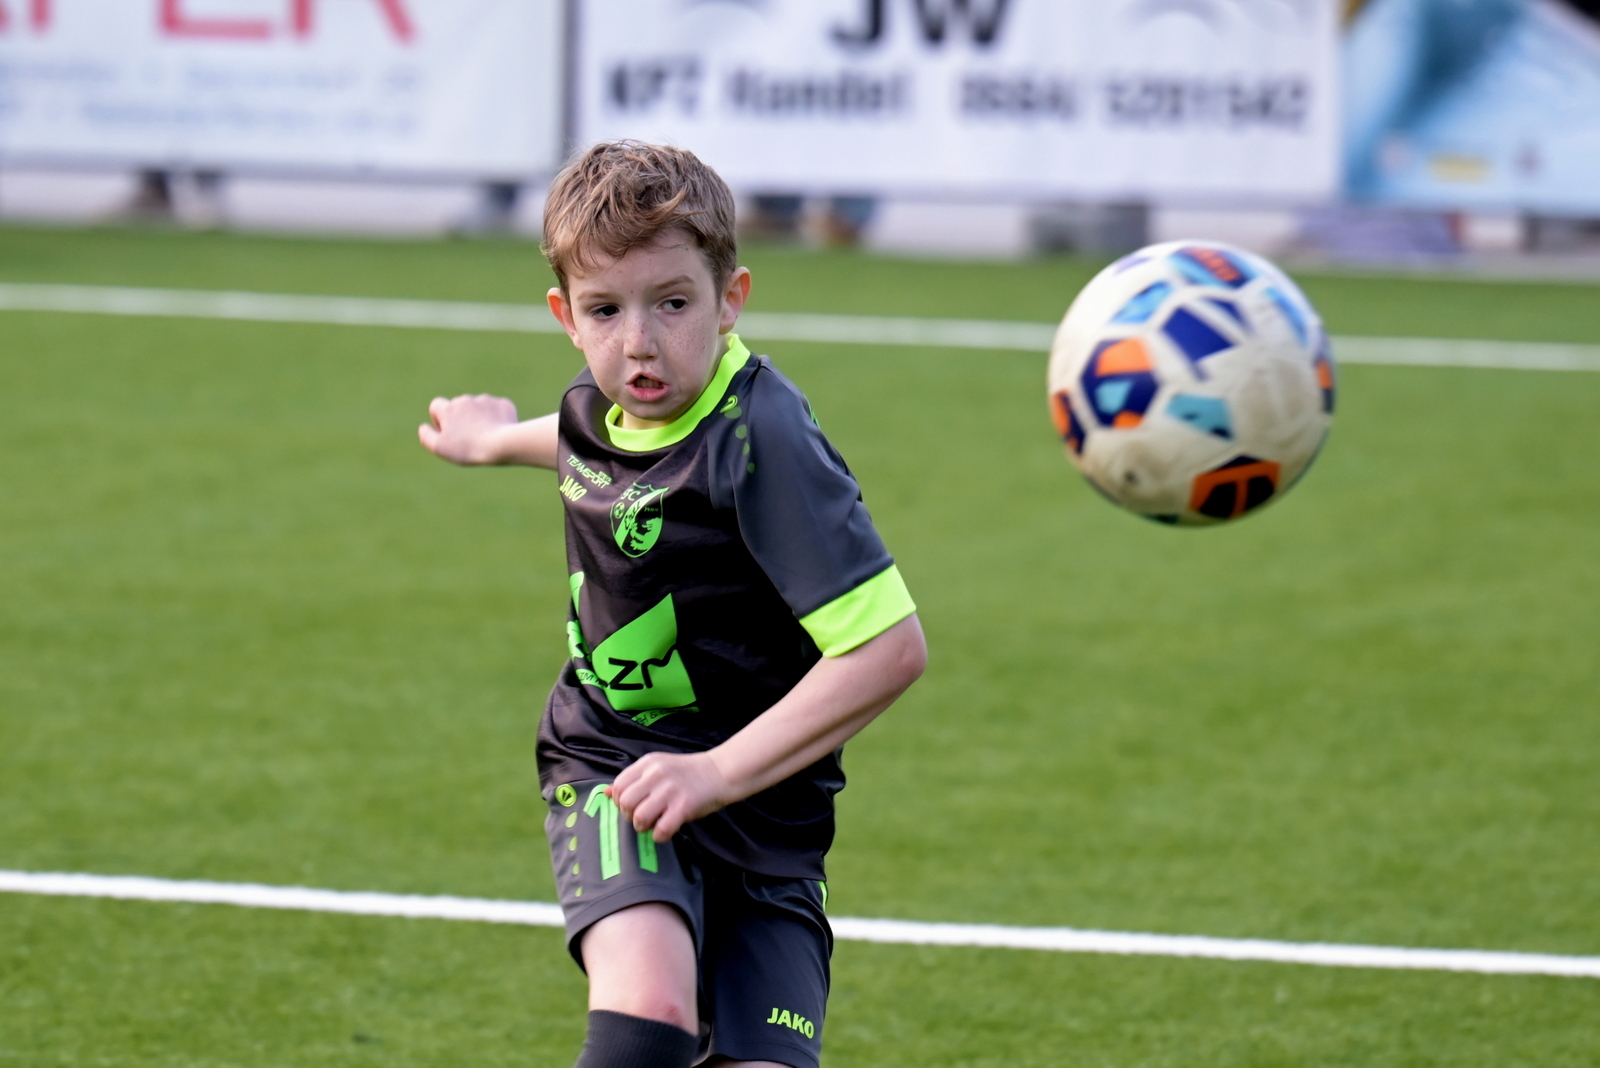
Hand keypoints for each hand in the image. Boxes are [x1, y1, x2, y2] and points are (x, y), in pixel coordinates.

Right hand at [418, 394, 518, 464]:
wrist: (501, 444)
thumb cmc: (468, 448)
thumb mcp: (440, 448)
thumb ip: (427, 436)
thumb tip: (423, 427)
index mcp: (448, 408)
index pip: (436, 406)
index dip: (440, 419)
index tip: (449, 433)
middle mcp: (465, 399)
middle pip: (459, 407)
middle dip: (462, 419)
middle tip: (469, 438)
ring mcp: (485, 400)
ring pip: (479, 408)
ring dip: (479, 418)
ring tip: (486, 436)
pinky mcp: (502, 404)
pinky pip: (496, 409)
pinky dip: (497, 418)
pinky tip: (499, 431)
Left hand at [607, 751, 732, 841]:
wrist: (721, 772)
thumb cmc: (688, 773)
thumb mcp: (659, 768)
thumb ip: (634, 779)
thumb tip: (606, 792)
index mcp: (648, 763)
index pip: (618, 785)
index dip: (621, 801)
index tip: (634, 805)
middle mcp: (656, 774)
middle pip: (625, 802)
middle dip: (630, 815)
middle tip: (644, 816)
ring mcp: (670, 790)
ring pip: (639, 817)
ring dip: (643, 827)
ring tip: (655, 823)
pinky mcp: (684, 806)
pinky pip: (660, 830)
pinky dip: (660, 836)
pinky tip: (667, 830)